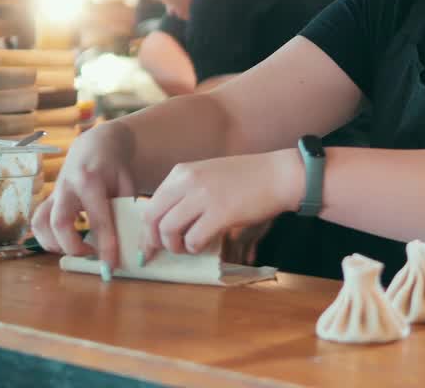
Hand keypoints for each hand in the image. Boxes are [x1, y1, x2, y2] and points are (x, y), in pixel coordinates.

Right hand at [31, 122, 136, 268]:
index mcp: (90, 180)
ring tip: (76, 249)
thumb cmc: (114, 167)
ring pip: (41, 224)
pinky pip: (38, 222)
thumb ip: (125, 210)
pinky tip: (65, 243)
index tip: (110, 265)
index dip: (105, 244)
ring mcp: (54, 193)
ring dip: (55, 245)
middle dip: (73, 247)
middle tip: (91, 255)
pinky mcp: (48, 199)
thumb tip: (128, 242)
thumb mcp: (126, 183)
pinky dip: (47, 238)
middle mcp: (67, 186)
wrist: (95, 145)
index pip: (98, 219)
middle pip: (59, 223)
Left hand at [139, 149, 301, 259]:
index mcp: (182, 172)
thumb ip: (185, 192)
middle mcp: (187, 181)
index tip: (149, 245)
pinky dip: (196, 248)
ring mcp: (203, 197)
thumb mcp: (208, 175)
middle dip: (154, 241)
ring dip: (176, 246)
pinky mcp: (221, 213)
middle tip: (167, 251)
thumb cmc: (246, 178)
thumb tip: (164, 220)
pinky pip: (194, 240)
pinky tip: (206, 244)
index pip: (150, 205)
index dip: (146, 230)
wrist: (278, 174)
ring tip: (189, 247)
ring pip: (169, 231)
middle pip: (153, 219)